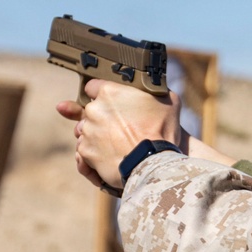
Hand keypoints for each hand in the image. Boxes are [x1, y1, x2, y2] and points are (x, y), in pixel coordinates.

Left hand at [57, 80, 182, 191]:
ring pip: (86, 130)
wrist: (153, 163)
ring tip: (115, 145)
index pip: (93, 87)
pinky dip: (94, 153)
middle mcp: (94, 109)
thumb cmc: (162, 131)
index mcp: (109, 92)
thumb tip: (153, 89)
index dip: (102, 95)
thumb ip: (153, 91)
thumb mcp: (168, 101)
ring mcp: (87, 131)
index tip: (110, 103)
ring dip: (96, 136)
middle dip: (100, 117)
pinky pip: (84, 150)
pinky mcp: (85, 152)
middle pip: (90, 111)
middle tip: (118, 128)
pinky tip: (108, 156)